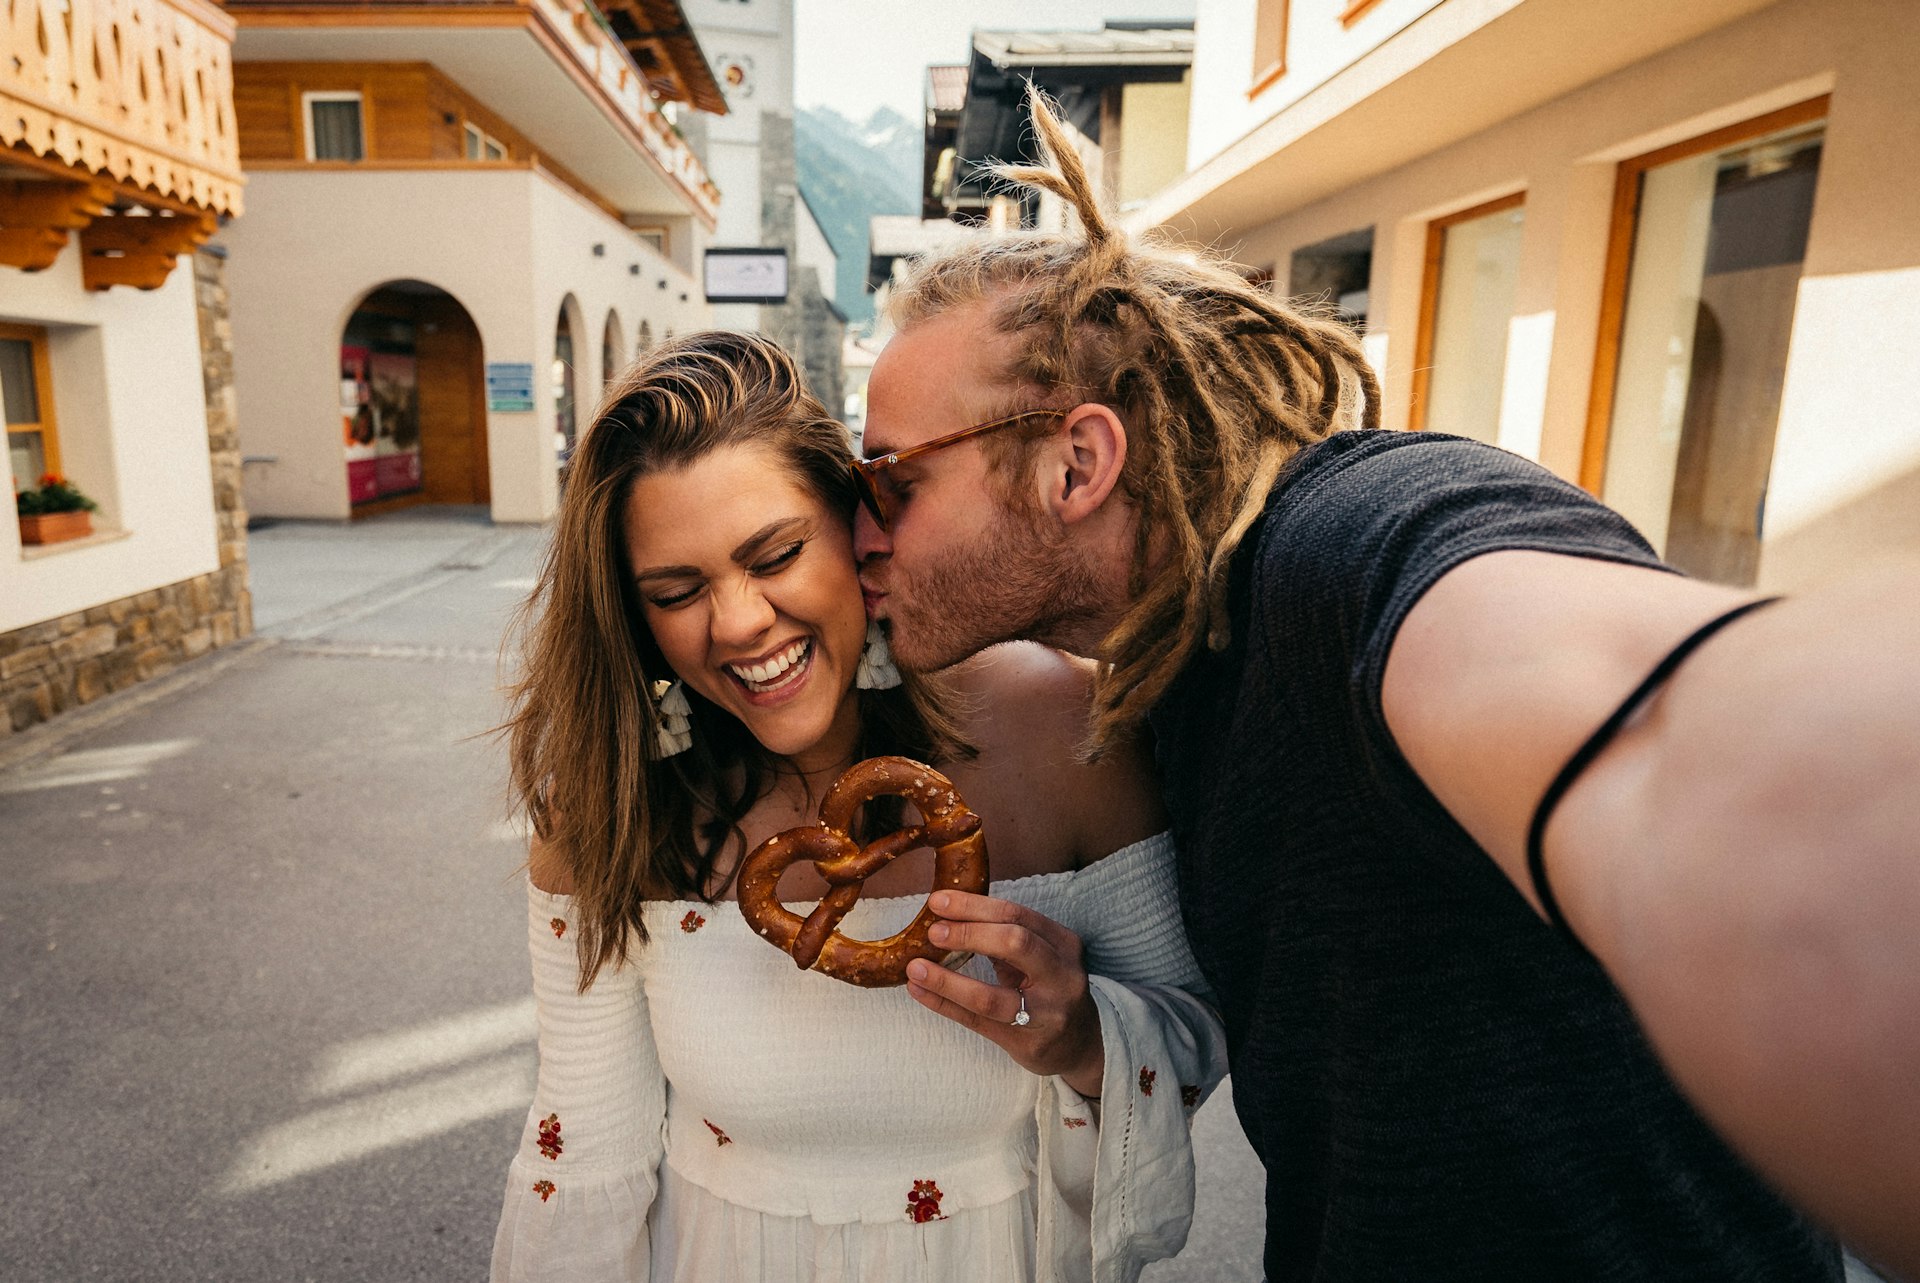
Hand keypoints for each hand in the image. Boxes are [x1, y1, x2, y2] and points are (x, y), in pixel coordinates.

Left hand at [904, 890, 1105, 1097]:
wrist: (1080, 1044)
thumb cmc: (1049, 988)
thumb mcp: (1042, 955)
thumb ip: (1006, 936)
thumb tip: (947, 915)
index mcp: (1064, 943)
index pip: (1017, 915)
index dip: (975, 906)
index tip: (939, 901)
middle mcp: (1061, 976)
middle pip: (1014, 944)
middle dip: (968, 933)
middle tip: (932, 931)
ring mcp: (1045, 1013)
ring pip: (990, 996)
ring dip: (947, 980)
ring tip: (915, 967)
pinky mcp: (1026, 1042)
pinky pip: (977, 1021)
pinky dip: (944, 1004)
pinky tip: (920, 991)